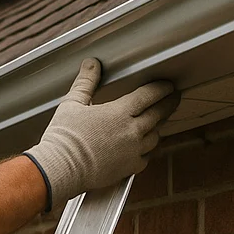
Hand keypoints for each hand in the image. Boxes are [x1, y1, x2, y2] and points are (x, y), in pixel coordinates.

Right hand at [24, 58, 177, 209]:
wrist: (60, 169)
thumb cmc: (64, 137)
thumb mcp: (72, 103)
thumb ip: (86, 82)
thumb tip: (92, 64)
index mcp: (120, 112)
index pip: (150, 95)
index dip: (161, 88)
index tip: (167, 85)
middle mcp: (132, 131)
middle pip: (159, 114)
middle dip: (168, 104)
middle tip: (173, 98)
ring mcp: (133, 151)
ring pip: (155, 136)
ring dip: (158, 127)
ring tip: (158, 121)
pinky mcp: (128, 168)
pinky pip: (146, 158)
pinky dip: (147, 150)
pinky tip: (143, 148)